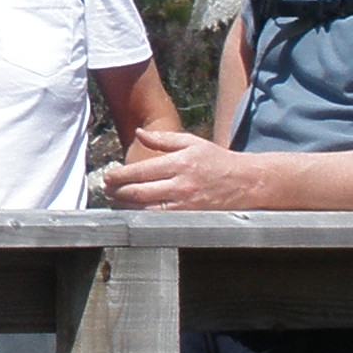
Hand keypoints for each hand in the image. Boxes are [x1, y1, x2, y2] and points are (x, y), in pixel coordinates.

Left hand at [101, 127, 276, 211]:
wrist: (246, 182)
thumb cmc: (217, 160)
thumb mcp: (192, 142)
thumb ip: (163, 138)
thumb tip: (139, 133)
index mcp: (179, 163)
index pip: (141, 171)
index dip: (120, 176)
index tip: (108, 176)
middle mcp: (180, 184)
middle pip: (139, 192)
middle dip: (118, 192)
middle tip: (106, 190)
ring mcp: (185, 204)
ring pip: (147, 209)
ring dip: (127, 206)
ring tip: (116, 200)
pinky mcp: (190, 217)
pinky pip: (160, 219)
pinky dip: (144, 216)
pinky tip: (135, 212)